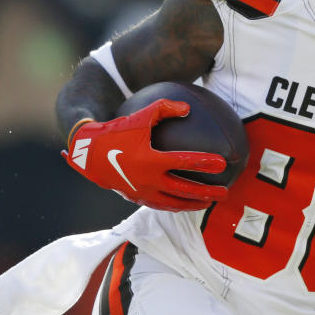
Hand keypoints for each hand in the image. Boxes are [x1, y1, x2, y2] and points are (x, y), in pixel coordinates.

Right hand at [62, 99, 227, 211]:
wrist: (89, 154)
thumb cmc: (118, 130)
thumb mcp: (140, 115)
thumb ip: (164, 108)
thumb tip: (188, 109)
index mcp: (150, 159)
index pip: (183, 162)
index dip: (204, 163)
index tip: (222, 163)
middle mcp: (147, 179)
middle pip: (183, 190)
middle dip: (207, 192)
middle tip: (225, 192)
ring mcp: (142, 191)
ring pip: (174, 203)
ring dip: (193, 204)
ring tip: (210, 202)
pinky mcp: (136, 198)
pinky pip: (161, 205)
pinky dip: (176, 206)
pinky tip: (188, 203)